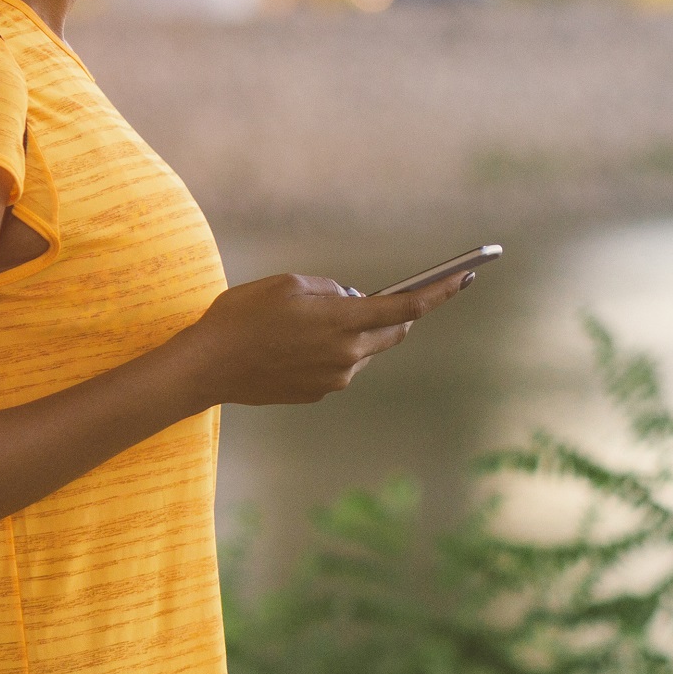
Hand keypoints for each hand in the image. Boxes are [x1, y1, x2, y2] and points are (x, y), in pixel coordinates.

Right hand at [174, 270, 471, 406]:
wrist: (208, 366)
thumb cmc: (243, 316)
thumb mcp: (288, 284)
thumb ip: (331, 289)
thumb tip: (352, 300)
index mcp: (343, 321)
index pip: (406, 307)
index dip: (440, 292)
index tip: (464, 279)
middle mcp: (347, 355)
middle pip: (393, 332)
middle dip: (394, 313)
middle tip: (379, 297)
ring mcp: (335, 379)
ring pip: (364, 350)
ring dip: (355, 332)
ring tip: (310, 321)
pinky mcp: (319, 394)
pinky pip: (341, 367)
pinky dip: (332, 351)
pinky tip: (296, 343)